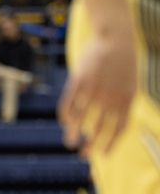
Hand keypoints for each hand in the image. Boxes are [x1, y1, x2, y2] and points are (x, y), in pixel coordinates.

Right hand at [59, 30, 136, 154]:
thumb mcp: (129, 85)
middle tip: (83, 155)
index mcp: (127, 99)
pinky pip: (69, 103)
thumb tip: (110, 128)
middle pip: (99, 128)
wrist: (115, 37)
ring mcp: (95, 89)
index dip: (111, 144)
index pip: (119, 129)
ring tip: (69, 142)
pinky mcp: (80, 81)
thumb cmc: (122, 64)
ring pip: (81, 118)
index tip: (103, 156)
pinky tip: (65, 121)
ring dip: (74, 133)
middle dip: (91, 145)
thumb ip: (121, 105)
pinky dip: (66, 115)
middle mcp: (111, 97)